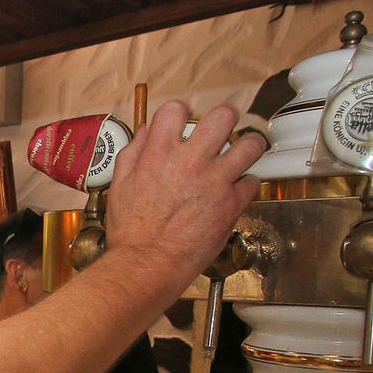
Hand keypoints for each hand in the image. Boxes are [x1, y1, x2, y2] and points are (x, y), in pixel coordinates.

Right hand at [106, 102, 264, 279]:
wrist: (148, 263)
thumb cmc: (132, 231)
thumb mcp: (119, 185)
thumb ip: (133, 153)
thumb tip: (147, 132)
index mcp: (159, 153)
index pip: (177, 109)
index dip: (182, 113)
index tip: (186, 123)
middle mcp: (190, 161)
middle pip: (222, 116)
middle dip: (225, 119)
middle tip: (224, 129)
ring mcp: (215, 181)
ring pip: (250, 145)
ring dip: (248, 147)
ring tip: (245, 152)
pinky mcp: (231, 203)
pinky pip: (252, 181)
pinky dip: (246, 184)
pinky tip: (236, 189)